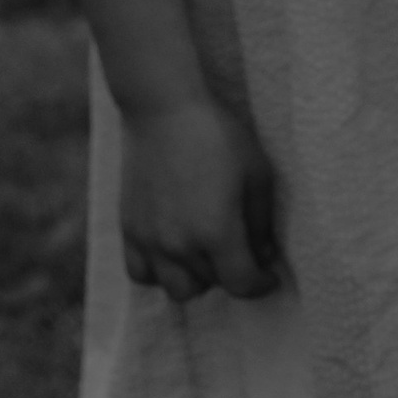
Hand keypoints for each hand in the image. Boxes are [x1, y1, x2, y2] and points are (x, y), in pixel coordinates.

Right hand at [119, 94, 286, 304]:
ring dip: (198, 278)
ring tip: (208, 254)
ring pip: (177, 288)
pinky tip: (174, 254)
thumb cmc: (218, 136)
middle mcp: (180, 245)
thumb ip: (262, 223)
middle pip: (213, 284)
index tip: (269, 277)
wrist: (163, 109)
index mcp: (217, 232)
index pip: (241, 284)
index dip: (261, 285)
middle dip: (233, 273)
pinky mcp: (129, 229)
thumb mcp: (257, 174)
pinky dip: (160, 273)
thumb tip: (263, 256)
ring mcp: (150, 240)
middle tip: (242, 250)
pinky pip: (141, 274)